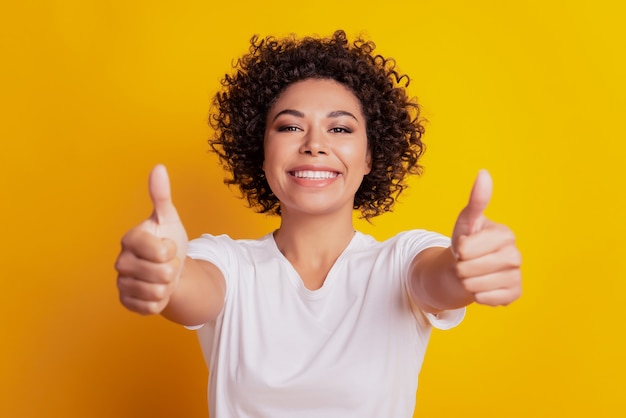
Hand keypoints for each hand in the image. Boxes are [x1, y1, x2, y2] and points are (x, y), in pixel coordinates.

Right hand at [115, 165, 188, 314]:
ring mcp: (122, 283)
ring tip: (162, 277)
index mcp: (130, 239)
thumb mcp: (169, 219)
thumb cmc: (168, 242)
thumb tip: (159, 168)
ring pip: (157, 292)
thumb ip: (162, 195)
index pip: (160, 251)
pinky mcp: (126, 302)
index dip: (171, 250)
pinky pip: (151, 308)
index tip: (168, 246)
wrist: (170, 270)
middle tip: (167, 264)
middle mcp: (121, 261)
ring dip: (167, 286)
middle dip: (172, 270)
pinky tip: (156, 290)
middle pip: (161, 273)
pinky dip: (161, 301)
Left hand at [451, 170, 521, 305]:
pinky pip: (485, 300)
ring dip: (467, 282)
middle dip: (461, 268)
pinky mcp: (514, 294)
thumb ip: (476, 200)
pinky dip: (477, 296)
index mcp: (505, 235)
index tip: (464, 247)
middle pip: (471, 269)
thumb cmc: (468, 242)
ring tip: (473, 274)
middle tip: (466, 263)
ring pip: (476, 286)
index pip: (467, 249)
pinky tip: (482, 286)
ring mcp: (516, 276)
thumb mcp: (467, 221)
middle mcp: (516, 255)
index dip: (459, 250)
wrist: (469, 268)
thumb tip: (484, 173)